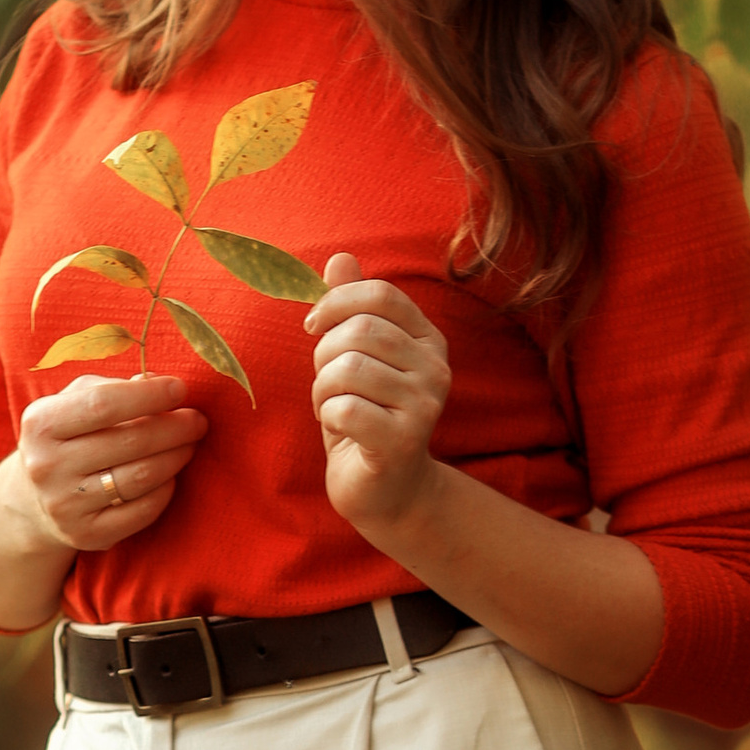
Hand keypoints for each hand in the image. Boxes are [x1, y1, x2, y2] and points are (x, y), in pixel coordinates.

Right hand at [11, 369, 207, 555]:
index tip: (179, 389)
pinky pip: (144, 510)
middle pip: (130, 441)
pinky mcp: (86, 535)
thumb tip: (156, 383)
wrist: (36, 499)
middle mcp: (47, 466)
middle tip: (197, 421)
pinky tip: (169, 475)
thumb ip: (111, 388)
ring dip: (176, 456)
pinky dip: (166, 489)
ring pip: (141, 476)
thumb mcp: (73, 402)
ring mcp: (65, 505)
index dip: (149, 395)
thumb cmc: (67, 437)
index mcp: (41, 423)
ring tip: (189, 444)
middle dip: (175, 427)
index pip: (104, 403)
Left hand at [306, 252, 449, 536]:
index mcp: (428, 340)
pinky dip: (328, 416)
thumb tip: (340, 259)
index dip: (336, 303)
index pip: (381, 294)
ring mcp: (425, 405)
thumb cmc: (366, 417)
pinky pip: (345, 408)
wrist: (386, 490)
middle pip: (360, 330)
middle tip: (326, 383)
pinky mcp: (404, 441)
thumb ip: (351, 309)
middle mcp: (436, 369)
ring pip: (348, 369)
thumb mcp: (355, 357)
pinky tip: (341, 430)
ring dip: (323, 389)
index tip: (313, 327)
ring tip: (333, 408)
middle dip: (324, 354)